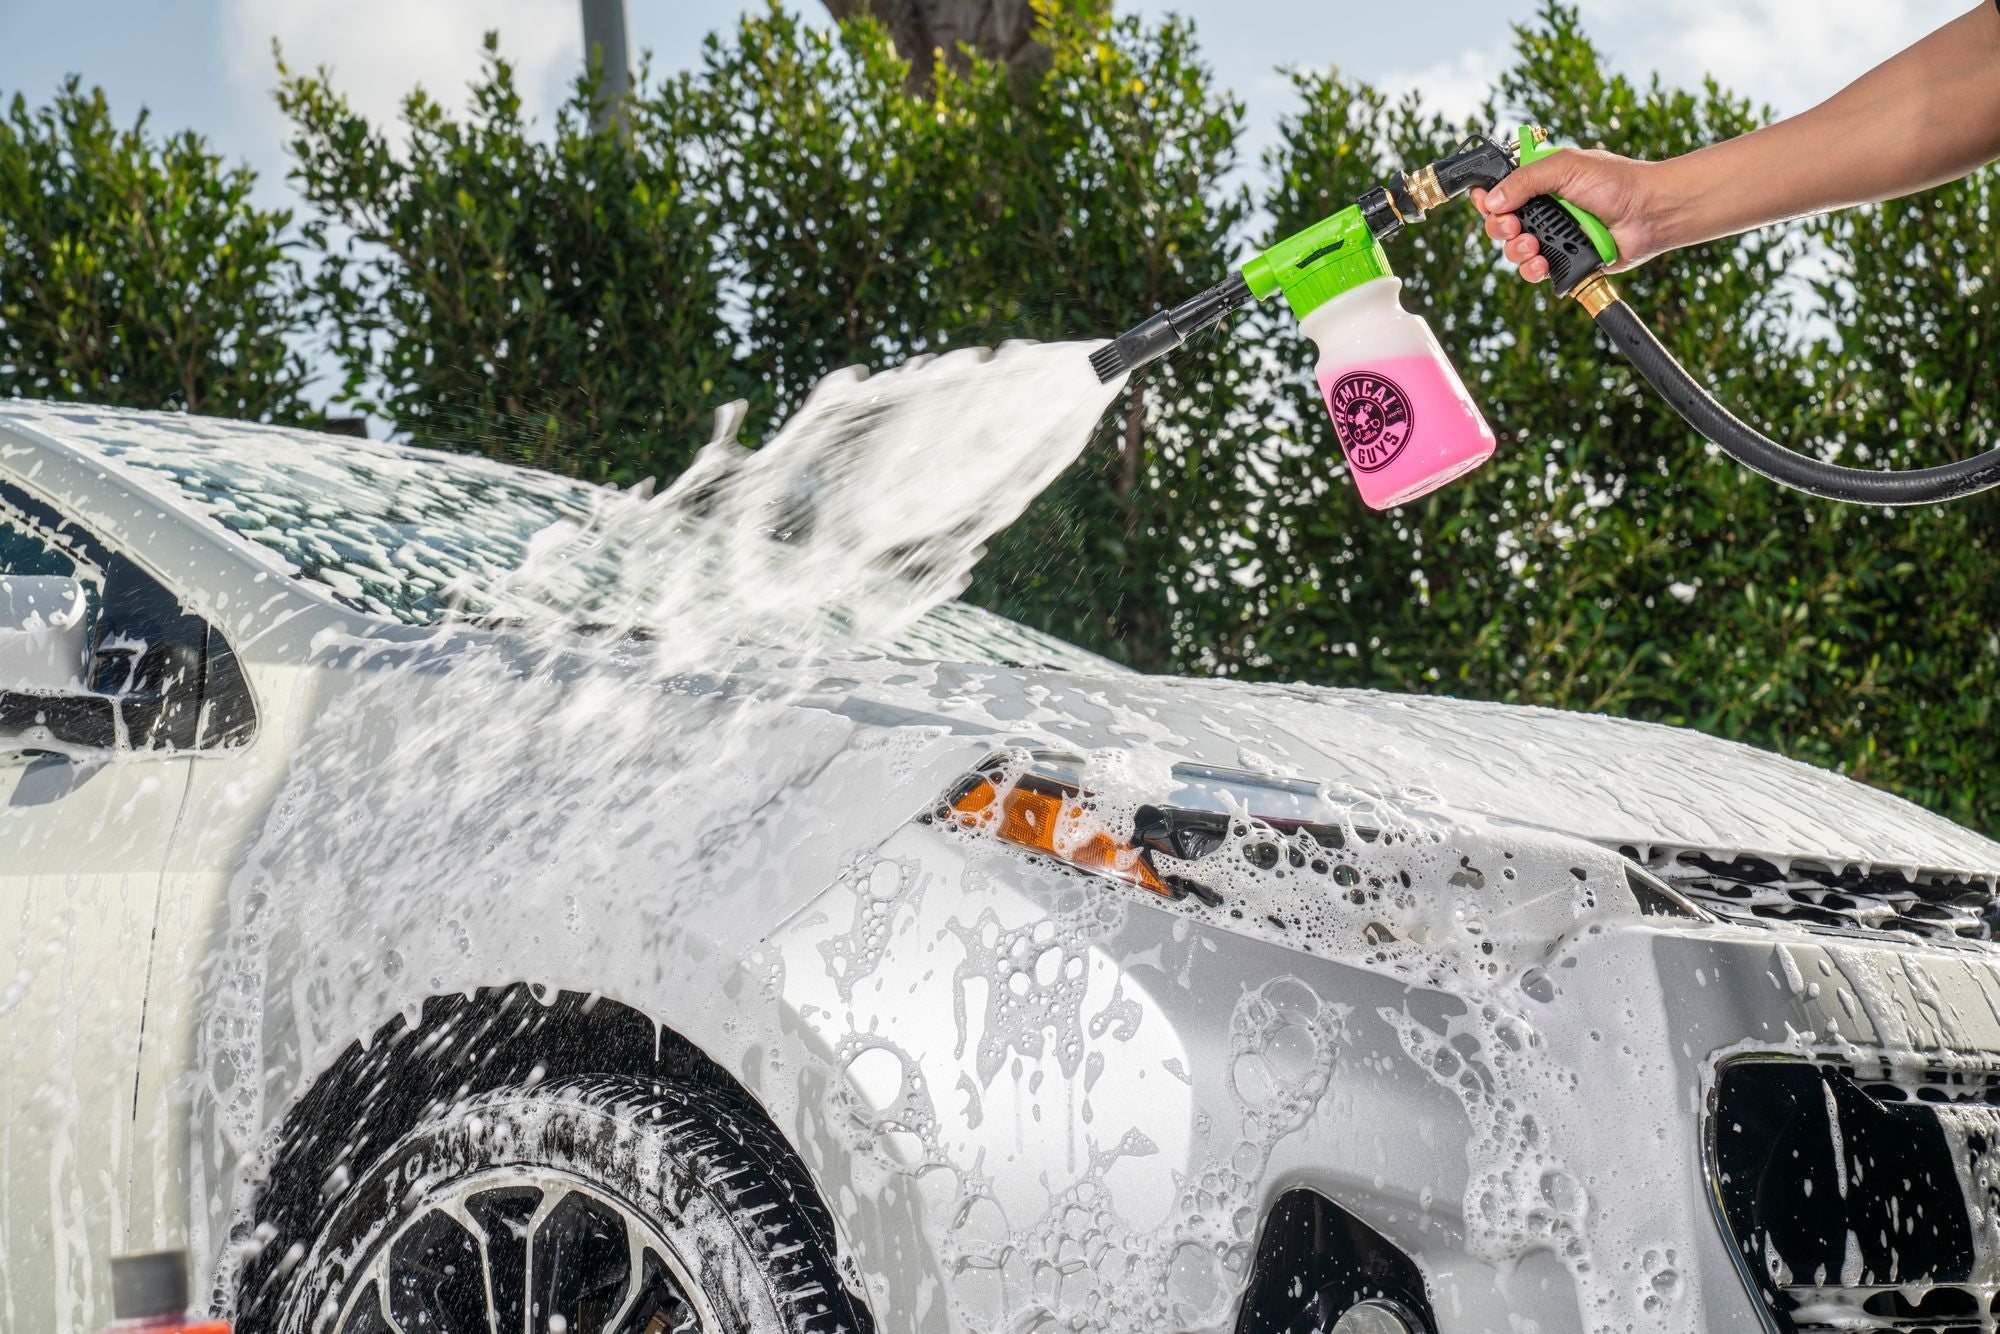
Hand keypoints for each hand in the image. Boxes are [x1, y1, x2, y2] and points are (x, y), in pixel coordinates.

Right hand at [1469, 147, 1670, 283]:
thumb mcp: (1565, 166)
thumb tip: (1492, 200)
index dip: (1488, 198)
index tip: (1487, 203)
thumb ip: (1525, 179)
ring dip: (1516, 250)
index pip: (1501, 191)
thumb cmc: (1617, 182)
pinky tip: (1543, 264)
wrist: (1648, 213)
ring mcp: (1553, 236)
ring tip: (1534, 245)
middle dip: (1500, 227)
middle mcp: (1544, 210)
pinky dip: (1533, 270)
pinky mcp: (1564, 261)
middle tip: (1513, 226)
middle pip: (1500, 224)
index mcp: (1541, 183)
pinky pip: (1534, 271)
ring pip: (1514, 250)